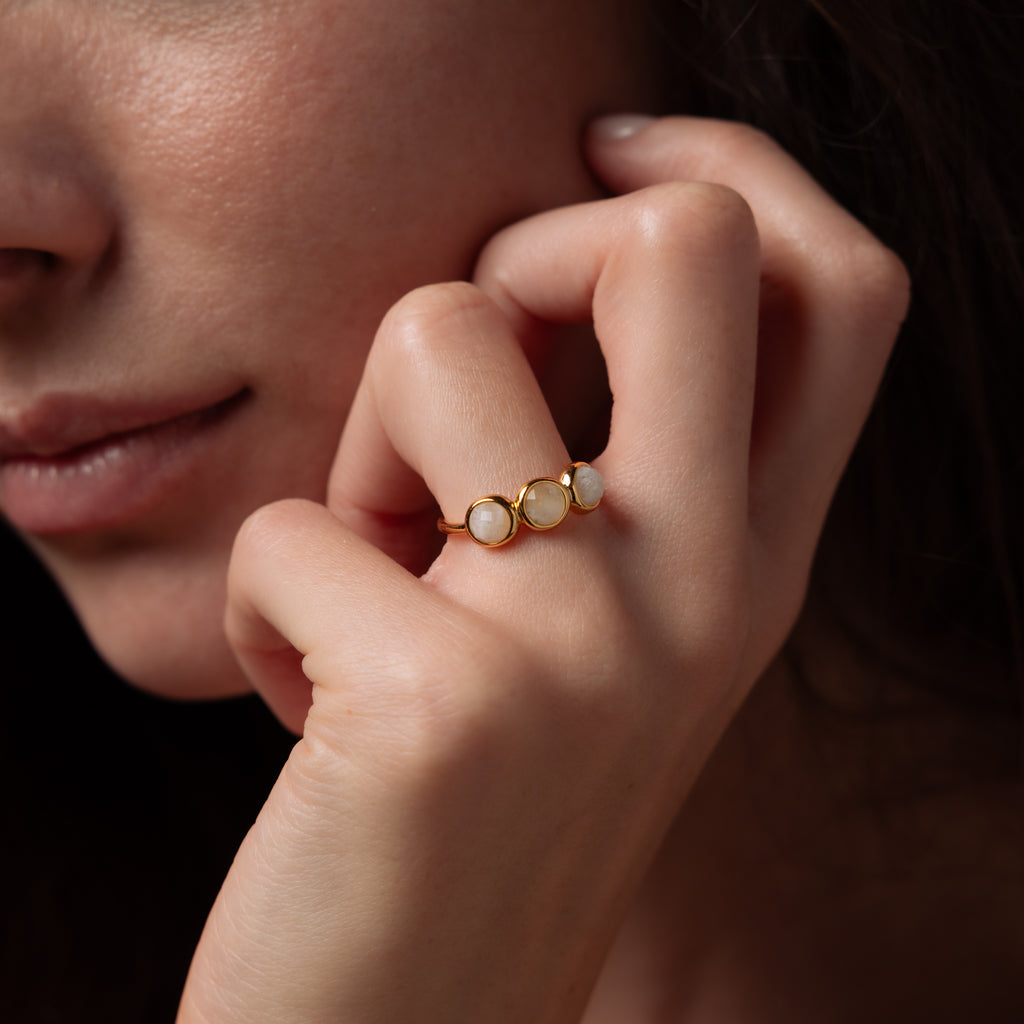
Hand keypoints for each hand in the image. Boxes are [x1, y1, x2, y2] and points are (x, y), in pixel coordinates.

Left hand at [176, 116, 907, 1022]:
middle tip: (464, 371)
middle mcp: (705, 590)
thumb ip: (613, 471)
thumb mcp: (590, 631)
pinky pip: (295, 531)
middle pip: (682, 243)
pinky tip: (308, 698)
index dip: (726, 172)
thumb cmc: (481, 810)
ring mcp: (584, 644)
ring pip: (437, 335)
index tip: (604, 164)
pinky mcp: (437, 705)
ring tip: (370, 573)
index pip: (840, 286)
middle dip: (530, 244)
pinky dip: (272, 597)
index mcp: (752, 562)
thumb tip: (525, 288)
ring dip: (361, 444)